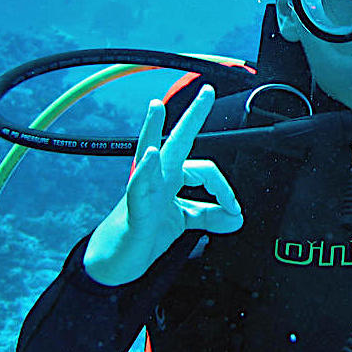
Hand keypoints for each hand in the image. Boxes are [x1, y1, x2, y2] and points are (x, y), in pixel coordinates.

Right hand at [84, 85, 242, 284]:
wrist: (115, 261)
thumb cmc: (145, 234)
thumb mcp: (184, 221)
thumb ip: (209, 216)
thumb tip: (236, 217)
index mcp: (171, 179)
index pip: (206, 171)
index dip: (224, 189)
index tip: (232, 209)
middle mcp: (158, 178)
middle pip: (177, 141)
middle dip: (193, 115)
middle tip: (207, 90)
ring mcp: (144, 191)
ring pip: (149, 153)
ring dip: (152, 128)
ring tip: (156, 107)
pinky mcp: (134, 210)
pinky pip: (138, 187)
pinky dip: (145, 171)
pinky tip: (150, 155)